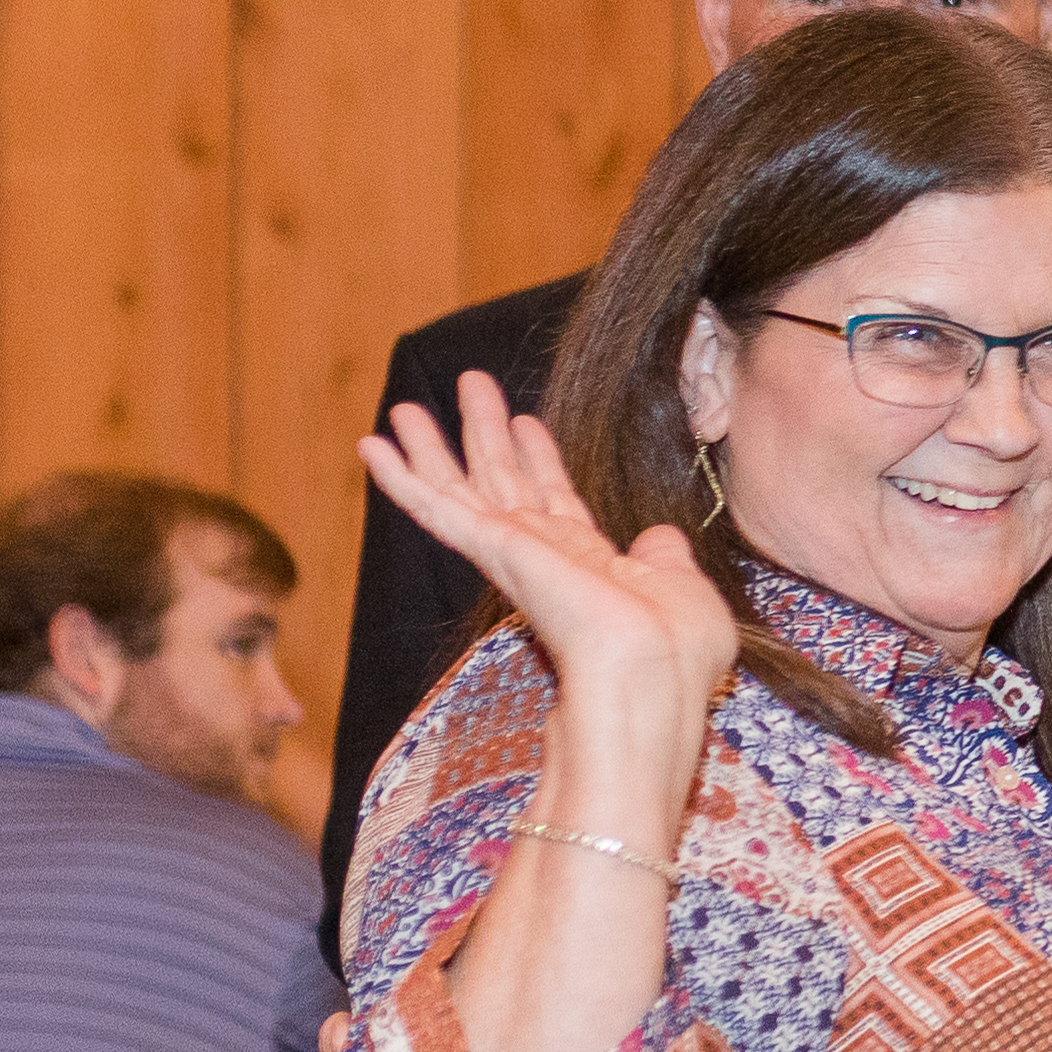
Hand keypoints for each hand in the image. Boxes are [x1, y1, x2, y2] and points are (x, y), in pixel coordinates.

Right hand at [360, 376, 736, 746]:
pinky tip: (371, 445)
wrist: (652, 669)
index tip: (526, 419)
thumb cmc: (676, 645)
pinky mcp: (491, 550)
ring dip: (431, 446)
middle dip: (485, 432)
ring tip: (406, 404)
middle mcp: (543, 556)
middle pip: (503, 481)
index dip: (539, 457)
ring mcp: (511, 554)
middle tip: (469, 382)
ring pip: (458, 487)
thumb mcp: (680, 586)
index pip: (554, 499)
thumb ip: (664, 557)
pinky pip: (435, 506)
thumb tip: (661, 537)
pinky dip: (401, 476)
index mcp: (588, 563)